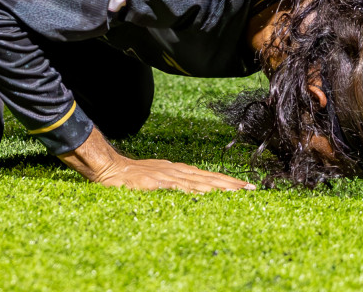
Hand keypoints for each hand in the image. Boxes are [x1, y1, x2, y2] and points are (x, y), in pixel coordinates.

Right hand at [58, 128, 253, 192]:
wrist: (110, 167)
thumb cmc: (134, 173)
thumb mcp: (159, 175)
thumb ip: (175, 180)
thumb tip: (193, 186)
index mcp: (179, 170)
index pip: (209, 176)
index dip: (228, 181)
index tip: (247, 186)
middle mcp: (176, 171)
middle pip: (209, 178)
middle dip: (231, 184)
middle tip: (251, 189)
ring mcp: (166, 177)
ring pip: (198, 183)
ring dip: (218, 188)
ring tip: (236, 193)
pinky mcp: (154, 184)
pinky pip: (175, 188)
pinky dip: (190, 191)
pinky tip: (202, 195)